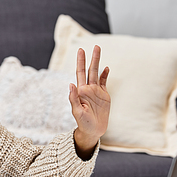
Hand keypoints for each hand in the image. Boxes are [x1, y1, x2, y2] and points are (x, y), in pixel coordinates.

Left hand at [68, 45, 110, 159]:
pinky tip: (106, 67)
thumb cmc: (83, 123)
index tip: (81, 50)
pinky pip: (104, 82)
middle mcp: (88, 89)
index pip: (80, 73)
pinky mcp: (104, 96)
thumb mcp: (77, 112)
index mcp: (81, 91)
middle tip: (94, 45)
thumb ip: (73, 98)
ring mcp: (96, 92)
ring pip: (97, 73)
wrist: (92, 131)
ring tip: (99, 50)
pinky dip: (105, 74)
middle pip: (89, 70)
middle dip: (91, 58)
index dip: (81, 61)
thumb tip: (71, 84)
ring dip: (98, 62)